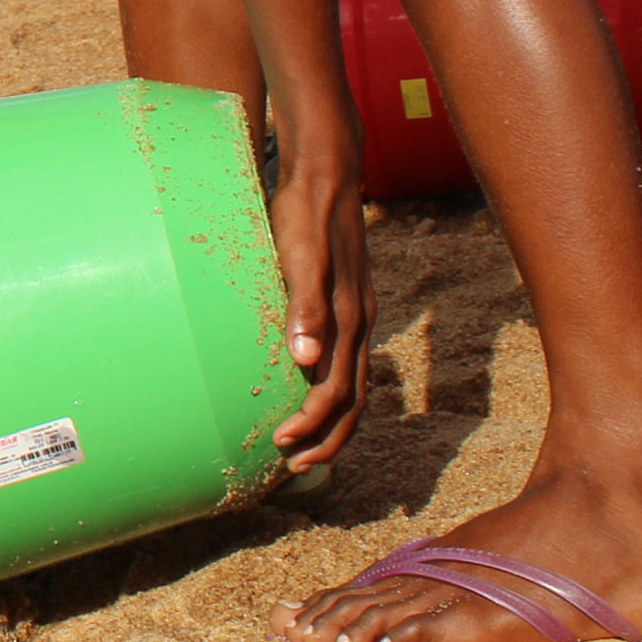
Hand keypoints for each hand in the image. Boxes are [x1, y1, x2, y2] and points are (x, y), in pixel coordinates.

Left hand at [265, 148, 374, 467]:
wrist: (326, 175)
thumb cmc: (304, 214)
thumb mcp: (299, 256)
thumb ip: (305, 307)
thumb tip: (306, 361)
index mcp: (349, 320)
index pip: (339, 393)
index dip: (313, 424)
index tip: (281, 444)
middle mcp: (360, 323)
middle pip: (355, 401)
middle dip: (327, 438)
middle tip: (292, 465)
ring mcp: (358, 314)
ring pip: (356, 385)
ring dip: (332, 421)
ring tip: (301, 442)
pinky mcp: (348, 303)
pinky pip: (349, 361)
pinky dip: (335, 390)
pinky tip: (310, 390)